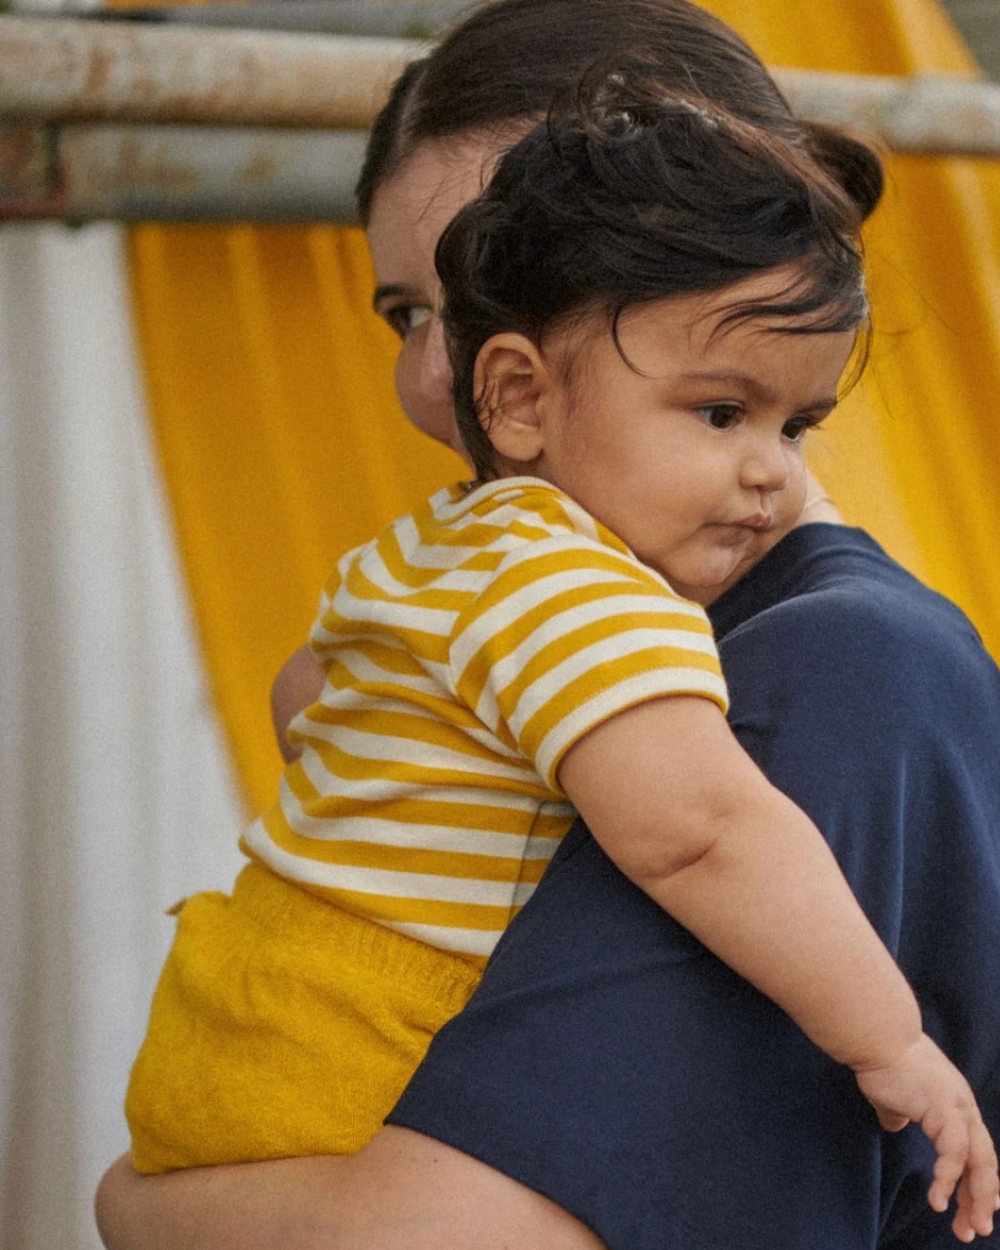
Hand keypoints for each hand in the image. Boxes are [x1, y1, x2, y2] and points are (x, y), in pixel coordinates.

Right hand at [854, 1033, 998, 1242]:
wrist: (876, 1034)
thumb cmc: (880, 1059)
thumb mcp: (895, 1094)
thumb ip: (899, 1112)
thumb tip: (894, 1125)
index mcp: (955, 1102)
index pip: (977, 1148)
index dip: (980, 1179)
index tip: (981, 1207)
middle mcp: (964, 1106)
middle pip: (985, 1161)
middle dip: (982, 1198)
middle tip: (975, 1229)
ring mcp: (957, 1107)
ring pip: (978, 1163)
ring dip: (973, 1198)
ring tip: (964, 1226)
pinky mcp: (944, 1109)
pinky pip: (954, 1154)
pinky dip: (947, 1179)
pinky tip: (936, 1199)